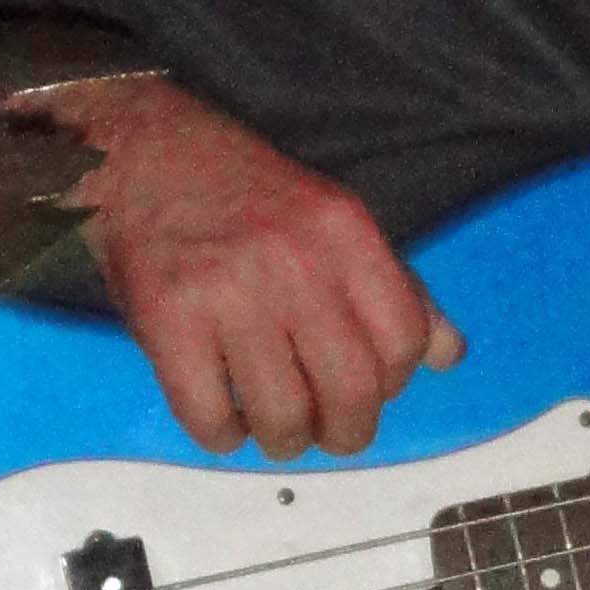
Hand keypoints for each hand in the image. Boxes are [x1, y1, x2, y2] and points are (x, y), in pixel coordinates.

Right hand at [9, 76, 462, 456]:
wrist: (142, 151)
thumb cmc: (240, 187)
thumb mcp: (333, 215)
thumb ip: (394, 284)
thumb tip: (447, 353)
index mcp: (345, 231)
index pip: (404, 342)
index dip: (394, 382)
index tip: (371, 386)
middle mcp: (294, 262)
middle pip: (352, 392)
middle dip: (345, 432)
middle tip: (327, 428)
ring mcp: (228, 294)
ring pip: (283, 418)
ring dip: (283, 438)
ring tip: (273, 419)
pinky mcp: (168, 322)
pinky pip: (211, 419)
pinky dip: (222, 434)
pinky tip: (222, 408)